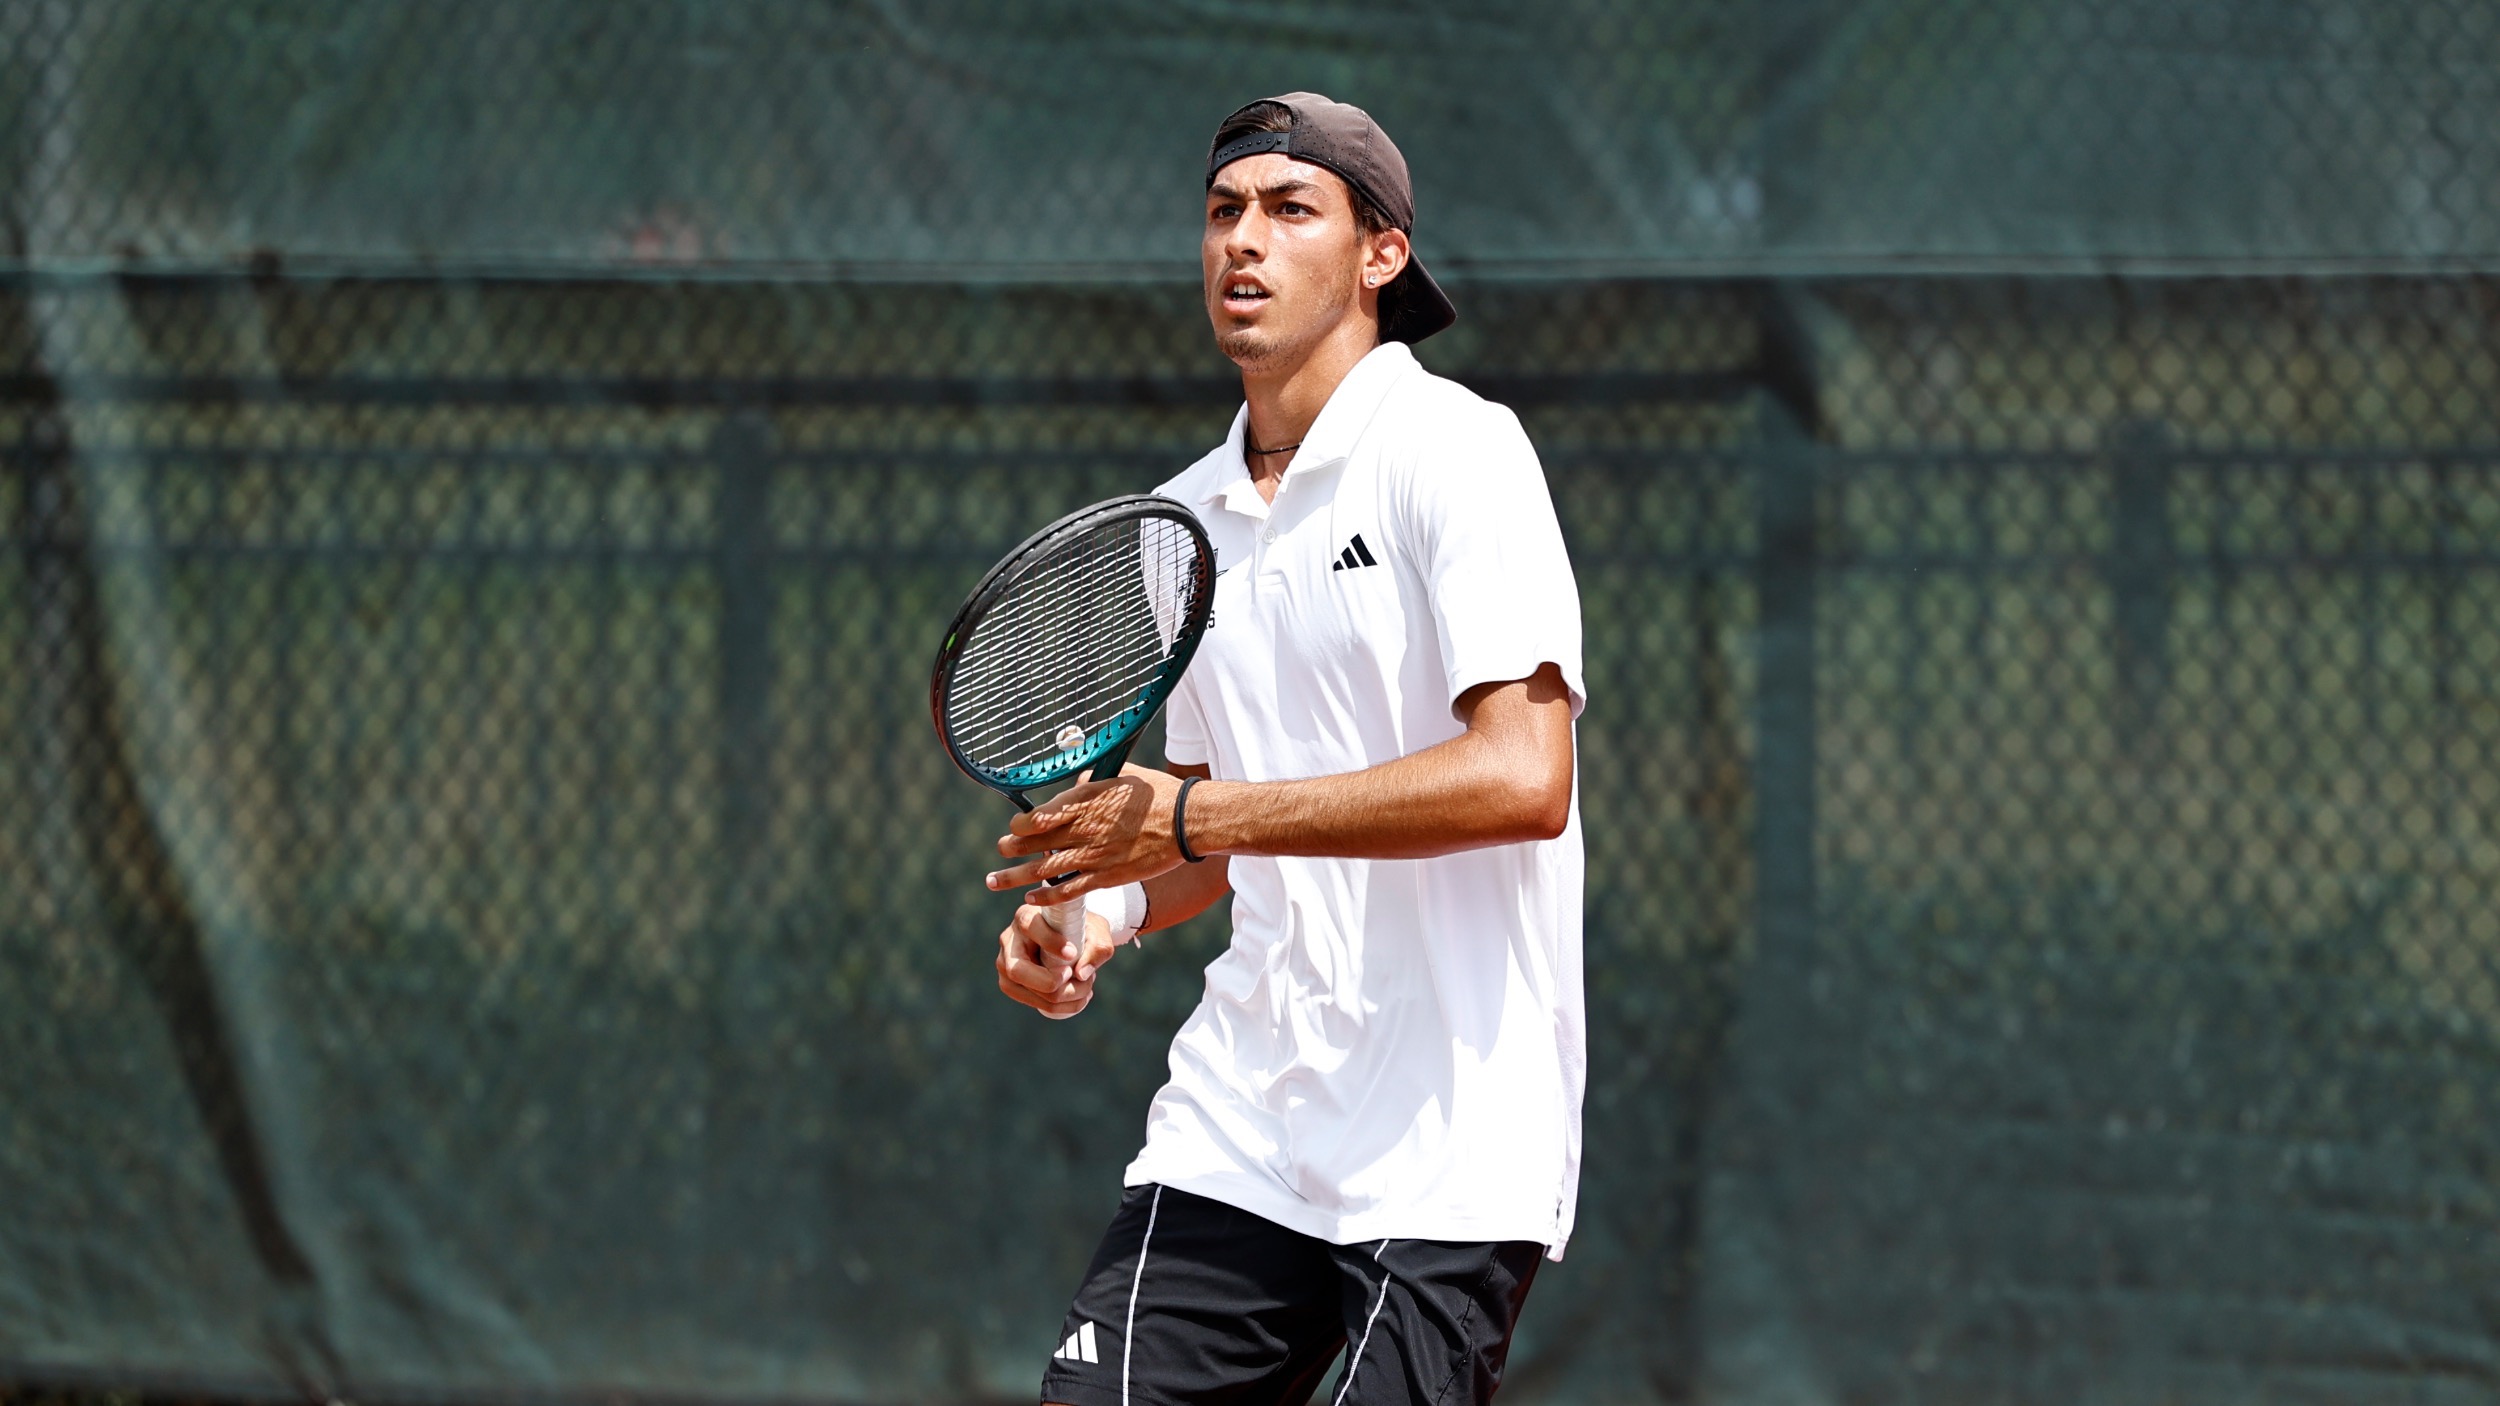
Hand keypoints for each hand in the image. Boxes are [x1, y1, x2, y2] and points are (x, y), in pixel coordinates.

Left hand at [986, 765, 1188, 906]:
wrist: (1186, 822)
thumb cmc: (1158, 794)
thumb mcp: (1122, 775)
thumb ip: (1093, 781)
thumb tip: (1076, 782)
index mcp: (1084, 799)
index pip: (1037, 815)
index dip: (1020, 825)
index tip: (1015, 828)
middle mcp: (1082, 827)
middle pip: (1033, 843)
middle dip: (1011, 849)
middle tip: (1001, 853)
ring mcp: (1093, 855)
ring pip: (1043, 869)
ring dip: (1015, 876)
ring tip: (995, 881)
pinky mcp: (1106, 876)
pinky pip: (1068, 890)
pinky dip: (1046, 896)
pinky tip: (1031, 899)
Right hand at [995, 903, 1118, 1019]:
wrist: (1073, 938)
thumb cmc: (1082, 930)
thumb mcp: (1097, 932)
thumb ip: (1096, 948)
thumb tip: (1081, 974)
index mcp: (1026, 915)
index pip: (1030, 926)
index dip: (1050, 942)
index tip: (1072, 954)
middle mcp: (1009, 940)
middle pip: (1018, 970)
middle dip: (1051, 982)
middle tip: (1077, 978)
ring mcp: (1005, 964)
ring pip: (1026, 991)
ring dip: (1062, 997)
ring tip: (1087, 988)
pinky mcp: (1011, 985)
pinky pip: (1033, 1003)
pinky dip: (1060, 1007)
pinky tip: (1080, 998)